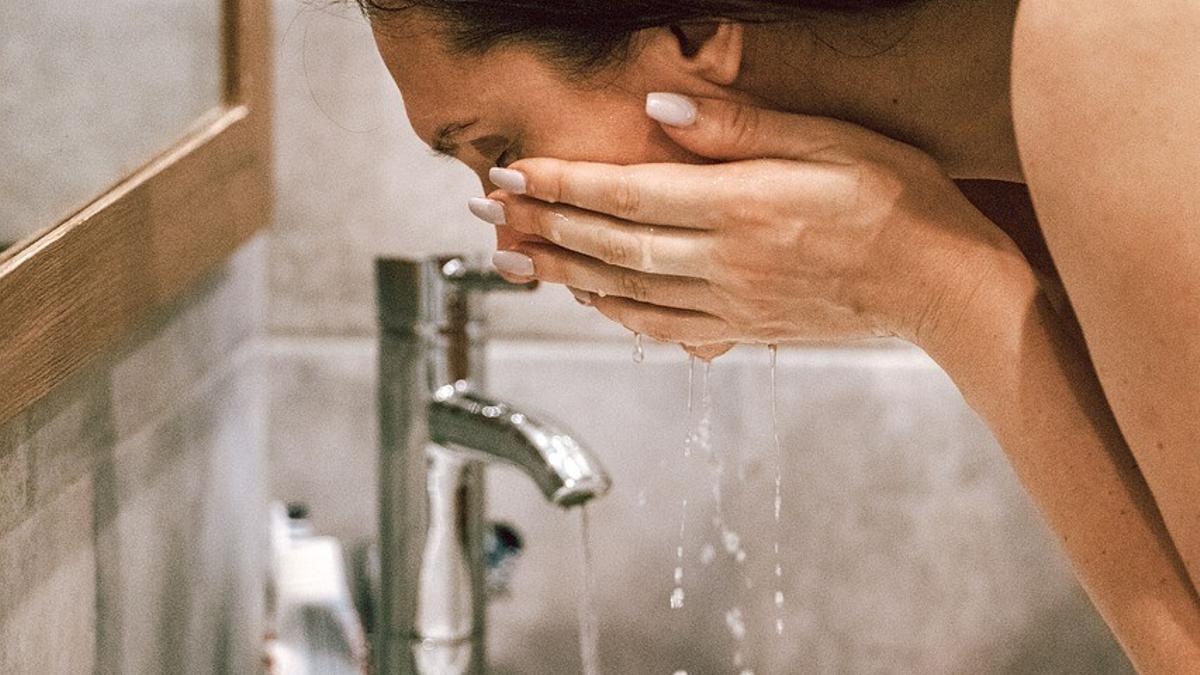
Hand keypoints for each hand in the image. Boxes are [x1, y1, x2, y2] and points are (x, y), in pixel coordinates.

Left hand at [473, 94, 1024, 352]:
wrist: (939, 282)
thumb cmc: (895, 198)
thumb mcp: (828, 139)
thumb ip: (739, 127)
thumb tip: (660, 111)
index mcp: (743, 207)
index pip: (629, 194)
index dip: (564, 184)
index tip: (515, 173)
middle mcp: (727, 262)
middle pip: (613, 245)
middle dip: (543, 226)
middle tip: (488, 213)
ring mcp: (732, 302)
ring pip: (627, 291)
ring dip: (563, 273)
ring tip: (513, 260)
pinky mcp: (744, 328)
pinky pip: (663, 327)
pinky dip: (616, 313)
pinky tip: (588, 300)